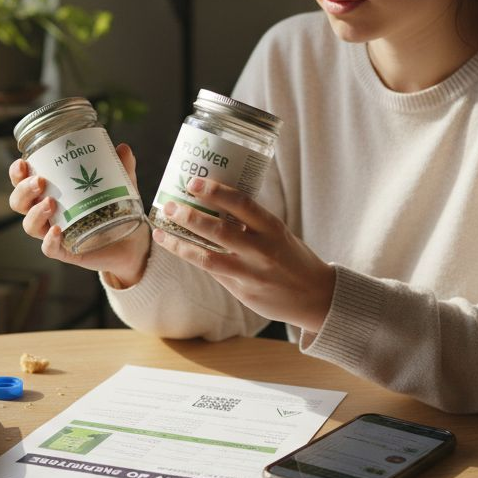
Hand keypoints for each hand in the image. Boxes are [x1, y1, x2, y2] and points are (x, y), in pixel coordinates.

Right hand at [8, 143, 150, 285]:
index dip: (17, 173)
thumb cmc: (117, 209)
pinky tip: (57, 230)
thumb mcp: (120, 183)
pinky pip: (49, 249)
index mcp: (52, 192)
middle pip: (20, 203)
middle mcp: (48, 213)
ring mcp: (55, 233)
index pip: (23, 182)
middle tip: (40, 181)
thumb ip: (121, 166)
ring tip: (51, 202)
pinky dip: (49, 240)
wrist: (133, 241)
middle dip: (23, 191)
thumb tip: (123, 148)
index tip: (23, 163)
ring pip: (30, 226)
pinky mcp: (66, 252)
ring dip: (35, 213)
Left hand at [152, 177, 334, 332]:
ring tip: (162, 230)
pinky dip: (192, 258)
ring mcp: (251, 273)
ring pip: (208, 257)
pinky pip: (212, 272)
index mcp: (273, 227)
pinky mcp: (243, 292)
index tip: (194, 181)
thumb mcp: (278, 233)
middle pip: (219, 231)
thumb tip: (216, 203)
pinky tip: (176, 248)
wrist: (316, 296)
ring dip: (181, 243)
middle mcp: (262, 250)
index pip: (242, 203)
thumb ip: (251, 223)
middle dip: (189, 216)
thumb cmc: (292, 258)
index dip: (215, 191)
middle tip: (169, 205)